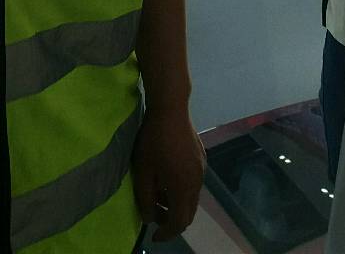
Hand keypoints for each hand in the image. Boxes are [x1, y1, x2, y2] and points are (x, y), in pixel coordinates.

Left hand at [131, 107, 204, 241]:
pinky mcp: (201, 159)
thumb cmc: (153, 140)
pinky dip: (182, 191)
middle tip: (155, 217)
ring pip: (192, 198)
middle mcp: (197, 182)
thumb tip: (150, 217)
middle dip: (172, 221)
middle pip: (188, 213)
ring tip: (158, 196)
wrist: (171, 108)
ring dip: (177, 205)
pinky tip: (168, 179)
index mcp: (183, 188)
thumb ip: (146, 199)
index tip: (154, 235)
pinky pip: (193, 184)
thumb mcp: (143, 171)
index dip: (166, 233)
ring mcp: (201, 169)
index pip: (179, 222)